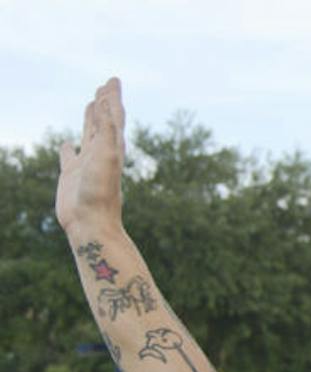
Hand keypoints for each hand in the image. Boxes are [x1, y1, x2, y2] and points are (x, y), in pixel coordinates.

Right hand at [56, 78, 125, 235]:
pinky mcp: (71, 175)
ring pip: (89, 134)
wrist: (91, 223)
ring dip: (91, 118)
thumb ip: (106, 130)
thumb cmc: (99, 192)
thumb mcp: (105, 156)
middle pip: (104, 121)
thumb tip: (105, 103)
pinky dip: (67, 148)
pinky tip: (66, 144)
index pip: (114, 116)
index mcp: (112, 147)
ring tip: (92, 104)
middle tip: (106, 85)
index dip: (113, 98)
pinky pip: (69, 156)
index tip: (113, 80)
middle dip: (105, 102)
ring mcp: (86, 163)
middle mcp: (101, 153)